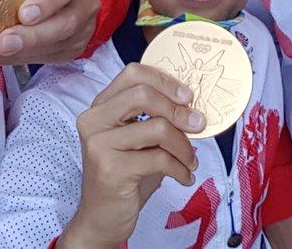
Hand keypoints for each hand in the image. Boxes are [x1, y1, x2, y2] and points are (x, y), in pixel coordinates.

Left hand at [0, 0, 99, 64]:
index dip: (48, 1)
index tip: (24, 14)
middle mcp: (86, 4)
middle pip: (66, 23)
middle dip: (33, 36)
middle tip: (4, 42)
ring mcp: (84, 30)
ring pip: (58, 45)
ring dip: (24, 52)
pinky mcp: (75, 49)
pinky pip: (50, 58)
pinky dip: (22, 59)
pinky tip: (3, 57)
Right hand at [59, 63, 204, 248]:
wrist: (101, 218)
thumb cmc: (124, 174)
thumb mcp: (138, 139)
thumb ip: (155, 117)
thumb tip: (193, 105)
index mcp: (100, 106)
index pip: (133, 73)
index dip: (165, 80)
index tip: (188, 96)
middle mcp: (94, 121)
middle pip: (143, 94)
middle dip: (178, 110)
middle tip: (198, 125)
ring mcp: (99, 145)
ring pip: (157, 128)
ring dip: (184, 146)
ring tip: (191, 160)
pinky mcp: (111, 169)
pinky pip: (160, 159)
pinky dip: (180, 168)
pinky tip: (184, 176)